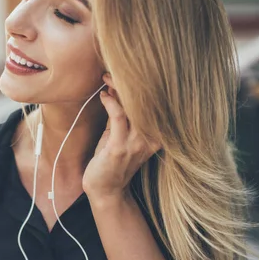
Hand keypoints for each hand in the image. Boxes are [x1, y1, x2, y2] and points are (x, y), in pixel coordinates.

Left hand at [82, 74, 160, 202]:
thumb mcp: (119, 134)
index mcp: (155, 135)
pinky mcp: (119, 147)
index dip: (141, 84)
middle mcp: (150, 138)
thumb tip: (115, 87)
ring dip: (118, 88)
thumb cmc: (111, 160)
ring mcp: (136, 143)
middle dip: (129, 81)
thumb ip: (121, 114)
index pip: (153, 103)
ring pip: (133, 106)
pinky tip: (103, 95)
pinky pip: (118, 117)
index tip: (125, 71)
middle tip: (114, 69)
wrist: (105, 190)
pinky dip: (110, 102)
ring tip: (106, 78)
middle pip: (145, 101)